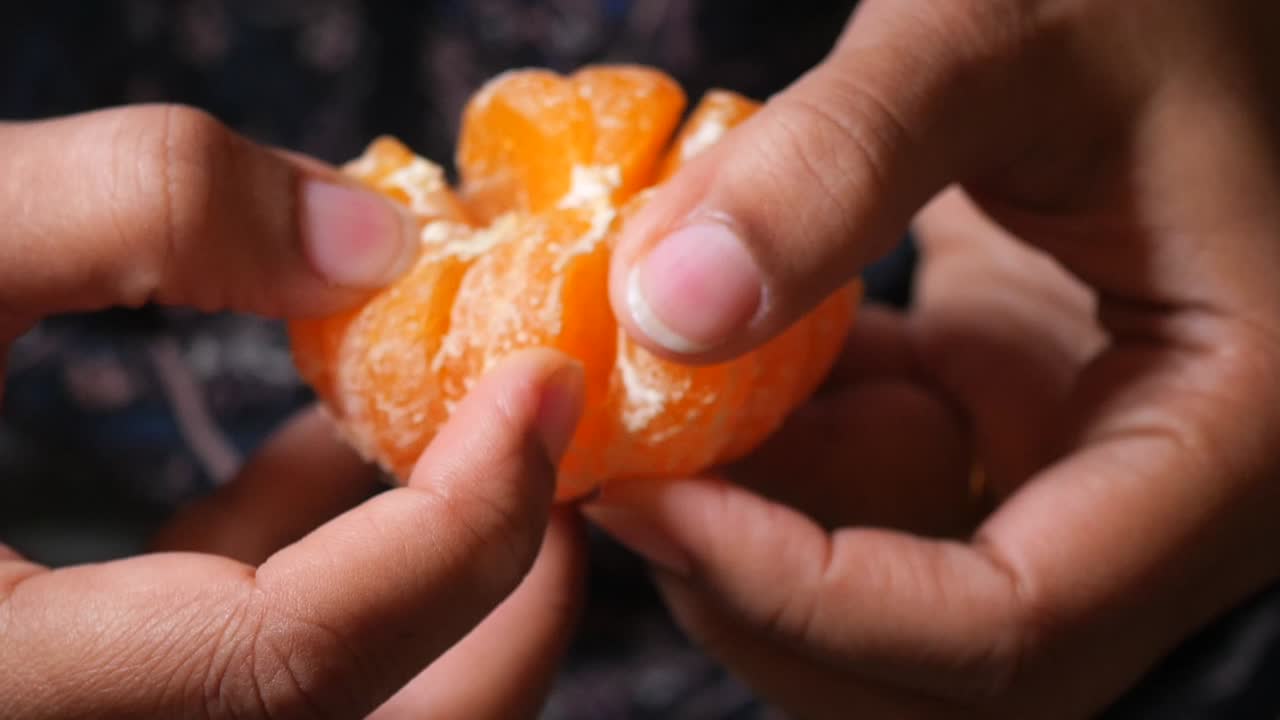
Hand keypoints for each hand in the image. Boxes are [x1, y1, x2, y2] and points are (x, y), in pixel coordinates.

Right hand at [0, 106, 585, 718]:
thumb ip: (139, 207)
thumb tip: (369, 233)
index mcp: (19, 688)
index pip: (299, 656)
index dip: (462, 522)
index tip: (545, 381)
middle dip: (501, 604)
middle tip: (554, 460)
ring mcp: (94, 713)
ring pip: (320, 713)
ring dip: (416, 585)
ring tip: (454, 432)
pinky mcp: (84, 681)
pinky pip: (238, 667)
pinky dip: (303, 571)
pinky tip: (315, 450)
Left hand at [594, 1, 1279, 716]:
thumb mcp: (999, 34)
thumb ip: (839, 162)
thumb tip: (664, 311)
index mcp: (1237, 440)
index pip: (1013, 626)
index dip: (811, 595)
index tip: (652, 502)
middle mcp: (1169, 490)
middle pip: (948, 662)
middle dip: (773, 595)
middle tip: (634, 485)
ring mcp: (1085, 459)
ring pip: (896, 589)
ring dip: (762, 518)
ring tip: (662, 395)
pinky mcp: (1009, 413)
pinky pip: (879, 491)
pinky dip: (784, 452)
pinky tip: (724, 356)